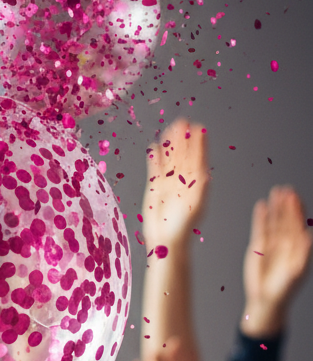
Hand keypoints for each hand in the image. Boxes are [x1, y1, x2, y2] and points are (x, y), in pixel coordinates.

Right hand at [142, 119, 209, 251]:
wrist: (166, 238)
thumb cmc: (183, 226)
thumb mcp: (195, 207)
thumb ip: (200, 190)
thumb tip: (206, 174)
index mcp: (195, 183)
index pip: (197, 158)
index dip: (198, 143)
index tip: (199, 127)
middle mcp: (183, 180)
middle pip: (184, 154)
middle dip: (183, 138)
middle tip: (183, 121)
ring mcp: (169, 183)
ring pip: (170, 159)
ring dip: (170, 144)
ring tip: (170, 129)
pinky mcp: (156, 187)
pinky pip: (155, 168)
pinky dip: (155, 157)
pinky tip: (154, 146)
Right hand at [242, 187, 311, 336]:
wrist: (266, 299)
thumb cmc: (284, 289)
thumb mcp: (297, 272)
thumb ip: (303, 253)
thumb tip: (308, 235)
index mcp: (298, 247)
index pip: (298, 224)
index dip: (297, 211)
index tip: (295, 198)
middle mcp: (286, 243)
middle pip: (287, 219)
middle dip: (287, 205)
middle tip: (285, 190)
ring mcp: (272, 244)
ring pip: (274, 221)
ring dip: (275, 207)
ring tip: (275, 192)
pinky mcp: (258, 247)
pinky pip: (260, 228)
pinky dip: (260, 217)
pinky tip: (261, 206)